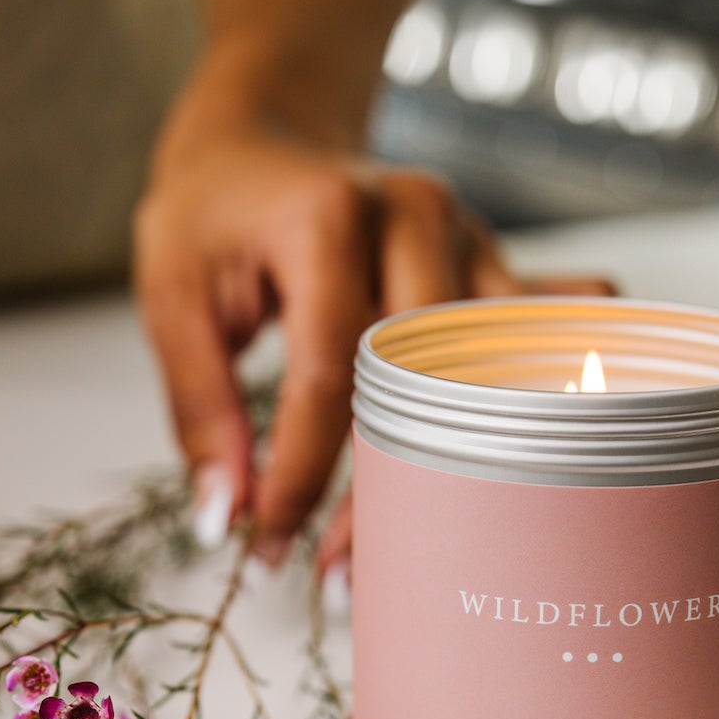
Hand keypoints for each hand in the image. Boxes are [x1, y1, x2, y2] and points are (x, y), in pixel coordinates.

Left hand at [135, 123, 529, 566]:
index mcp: (329, 217)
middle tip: (335, 580)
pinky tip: (518, 469)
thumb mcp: (172, 295)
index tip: (268, 549)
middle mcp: (417, 217)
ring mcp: (472, 236)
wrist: (266, 138)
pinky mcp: (498, 264)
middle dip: (381, 496)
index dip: (300, 477)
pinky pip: (546, 337)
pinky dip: (540, 400)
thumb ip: (199, 406)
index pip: (329, 377)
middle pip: (422, 387)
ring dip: (457, 471)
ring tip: (409, 548)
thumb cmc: (213, 216)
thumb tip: (224, 518)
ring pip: (490, 377)